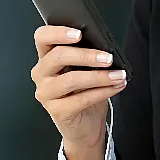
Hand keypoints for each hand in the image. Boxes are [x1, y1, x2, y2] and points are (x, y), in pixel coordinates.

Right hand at [31, 25, 127, 151]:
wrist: (85, 127)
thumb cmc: (84, 93)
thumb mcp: (85, 69)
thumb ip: (87, 55)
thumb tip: (105, 46)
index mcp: (46, 57)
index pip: (42, 37)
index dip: (58, 32)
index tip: (79, 33)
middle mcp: (42, 74)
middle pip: (58, 56)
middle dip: (87, 55)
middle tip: (108, 57)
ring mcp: (46, 93)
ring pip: (71, 79)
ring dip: (100, 76)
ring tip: (118, 75)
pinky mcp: (57, 111)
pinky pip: (82, 98)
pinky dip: (103, 91)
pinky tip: (116, 86)